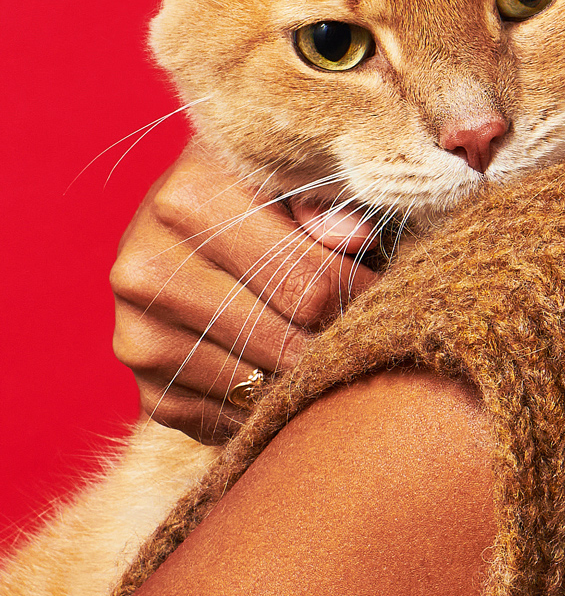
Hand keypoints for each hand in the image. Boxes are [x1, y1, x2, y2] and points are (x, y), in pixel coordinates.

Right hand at [110, 143, 380, 442]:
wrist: (198, 210)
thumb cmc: (272, 189)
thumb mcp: (302, 174)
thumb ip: (335, 203)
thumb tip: (358, 239)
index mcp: (191, 198)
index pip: (309, 286)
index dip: (367, 300)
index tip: (398, 300)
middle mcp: (147, 266)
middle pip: (284, 343)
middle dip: (340, 344)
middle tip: (377, 337)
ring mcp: (135, 330)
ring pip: (256, 390)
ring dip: (306, 381)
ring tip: (337, 353)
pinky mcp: (140, 381)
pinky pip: (222, 421)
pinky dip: (266, 410)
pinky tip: (289, 377)